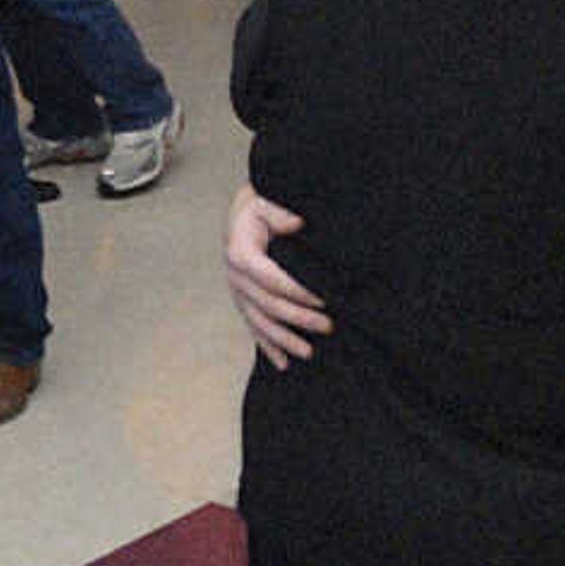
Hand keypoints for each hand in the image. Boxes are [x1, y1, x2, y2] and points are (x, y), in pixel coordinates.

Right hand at [223, 184, 327, 368]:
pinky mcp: (243, 303)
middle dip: (299, 318)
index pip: (271, 279)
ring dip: (284, 340)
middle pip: (268, 305)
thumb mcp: (265, 202)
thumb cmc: (258, 208)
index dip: (297, 292)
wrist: (240, 216)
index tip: (323, 300)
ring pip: (260, 323)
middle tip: (328, 326)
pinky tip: (283, 363)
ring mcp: (238, 293)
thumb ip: (279, 213)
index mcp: (241, 254)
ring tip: (309, 353)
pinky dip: (268, 347)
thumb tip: (297, 223)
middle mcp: (235, 278)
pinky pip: (254, 328)